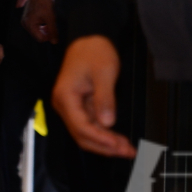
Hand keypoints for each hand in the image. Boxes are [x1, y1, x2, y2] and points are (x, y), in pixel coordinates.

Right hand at [22, 0, 58, 43]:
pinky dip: (41, 25)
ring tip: (49, 21)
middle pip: (37, 36)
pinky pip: (35, 26)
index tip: (54, 30)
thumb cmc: (44, 2)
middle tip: (52, 25)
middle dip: (46, 33)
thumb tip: (55, 42)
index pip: (40, 39)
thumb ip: (53, 30)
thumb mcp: (51, 17)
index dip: (49, 37)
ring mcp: (25, 20)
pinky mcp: (27, 18)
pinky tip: (45, 19)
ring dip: (44, 29)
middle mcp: (25, 23)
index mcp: (29, 24)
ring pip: (37, 32)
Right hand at [54, 35, 135, 157]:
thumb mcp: (104, 72)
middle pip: (81, 135)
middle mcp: (64, 105)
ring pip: (86, 134)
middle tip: (127, 151)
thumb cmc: (95, 52)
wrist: (89, 40)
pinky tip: (120, 139)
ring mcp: (72, 108)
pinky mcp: (80, 108)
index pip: (80, 126)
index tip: (118, 145)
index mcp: (65, 96)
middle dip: (104, 146)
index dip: (100, 138)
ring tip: (127, 148)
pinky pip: (91, 126)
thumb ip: (105, 98)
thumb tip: (107, 123)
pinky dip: (105, 134)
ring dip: (106, 143)